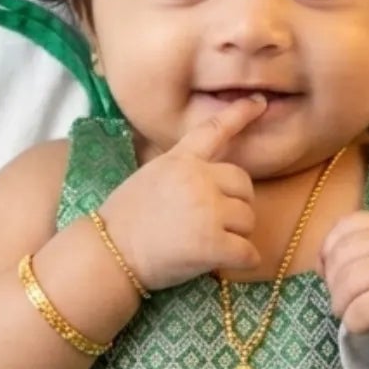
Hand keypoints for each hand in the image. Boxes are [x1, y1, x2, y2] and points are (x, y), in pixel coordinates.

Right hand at [98, 96, 268, 292]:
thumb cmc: (124, 221)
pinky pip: (248, 253)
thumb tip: (210, 179)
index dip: (240, 114)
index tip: (260, 103)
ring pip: (249, 220)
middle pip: (244, 185)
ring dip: (236, 235)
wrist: (108, 253)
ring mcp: (208, 210)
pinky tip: (221, 264)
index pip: (215, 129)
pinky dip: (242, 261)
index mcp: (181, 160)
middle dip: (236, 205)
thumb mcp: (150, 176)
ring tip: (206, 244)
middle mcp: (198, 179)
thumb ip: (182, 170)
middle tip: (213, 223)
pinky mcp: (213, 244)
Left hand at [318, 213, 368, 360]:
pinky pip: (357, 313)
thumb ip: (359, 251)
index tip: (336, 275)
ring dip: (342, 308)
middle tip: (348, 302)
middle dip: (334, 286)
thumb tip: (318, 263)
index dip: (329, 252)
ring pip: (345, 286)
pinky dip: (356, 325)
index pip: (344, 228)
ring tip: (357, 314)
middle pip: (339, 258)